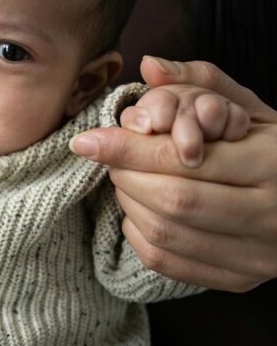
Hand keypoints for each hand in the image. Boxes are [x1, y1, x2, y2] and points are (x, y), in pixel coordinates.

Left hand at [71, 56, 276, 291]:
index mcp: (274, 164)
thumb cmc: (275, 148)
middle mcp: (271, 215)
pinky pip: (168, 261)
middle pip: (172, 199)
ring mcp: (257, 255)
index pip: (182, 160)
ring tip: (127, 178)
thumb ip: (200, 82)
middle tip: (111, 158)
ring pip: (166, 232)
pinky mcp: (239, 279)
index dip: (127, 150)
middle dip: (127, 175)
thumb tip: (149, 66)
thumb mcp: (248, 108)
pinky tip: (140, 210)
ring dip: (129, 203)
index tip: (87, 140)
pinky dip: (139, 233)